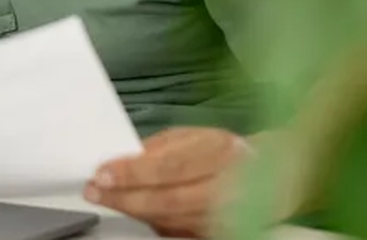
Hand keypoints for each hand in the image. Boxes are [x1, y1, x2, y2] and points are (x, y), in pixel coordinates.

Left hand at [83, 127, 251, 238]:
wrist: (272, 177)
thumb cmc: (224, 152)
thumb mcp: (193, 136)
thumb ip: (158, 148)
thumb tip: (120, 159)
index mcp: (220, 152)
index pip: (170, 166)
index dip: (133, 172)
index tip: (102, 173)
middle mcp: (227, 186)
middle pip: (168, 199)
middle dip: (125, 196)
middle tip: (95, 191)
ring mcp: (225, 216)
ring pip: (170, 220)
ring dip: (133, 211)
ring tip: (107, 199)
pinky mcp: (218, 234)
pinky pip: (177, 232)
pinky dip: (152, 222)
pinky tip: (135, 211)